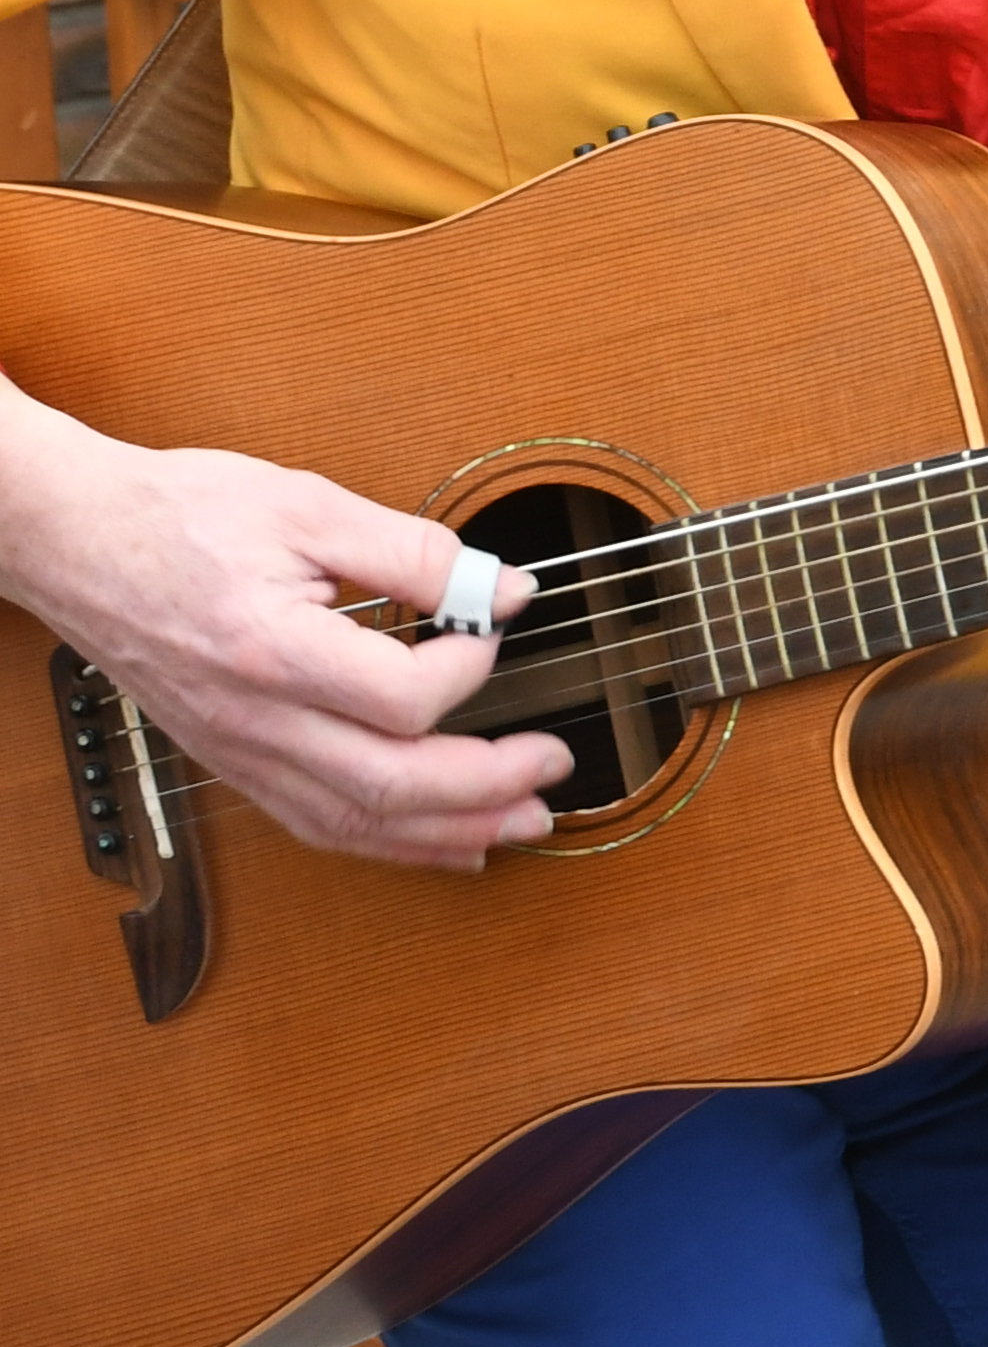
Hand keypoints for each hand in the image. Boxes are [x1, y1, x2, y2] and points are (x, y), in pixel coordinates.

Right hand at [0, 388, 566, 867]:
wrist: (75, 540)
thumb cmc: (178, 515)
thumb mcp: (306, 506)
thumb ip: (414, 551)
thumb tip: (504, 589)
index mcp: (270, 651)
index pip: (402, 698)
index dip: (469, 669)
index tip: (488, 628)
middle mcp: (251, 719)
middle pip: (388, 787)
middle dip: (488, 786)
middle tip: (553, 766)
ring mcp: (236, 750)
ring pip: (354, 824)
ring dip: (450, 832)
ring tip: (523, 820)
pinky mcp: (231, 759)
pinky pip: (315, 823)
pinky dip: (389, 840)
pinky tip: (442, 837)